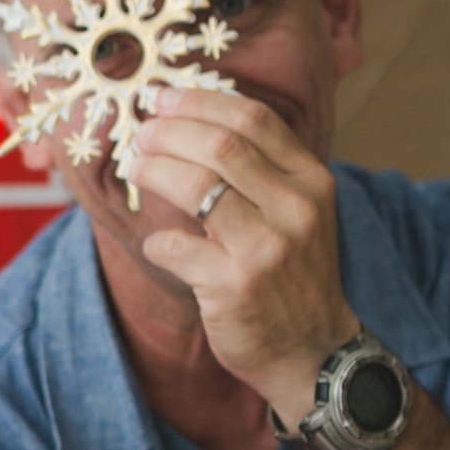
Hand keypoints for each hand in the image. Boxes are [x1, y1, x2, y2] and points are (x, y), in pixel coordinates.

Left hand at [123, 87, 356, 426]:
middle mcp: (294, 209)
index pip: (254, 119)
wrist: (312, 351)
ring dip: (154, 172)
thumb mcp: (298, 213)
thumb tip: (194, 121)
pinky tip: (155, 243)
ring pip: (195, 186)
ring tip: (137, 169)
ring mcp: (265, 248)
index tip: (164, 98)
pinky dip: (156, 241)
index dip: (201, 101)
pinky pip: (175, 246)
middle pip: (219, 145)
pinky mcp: (234, 287)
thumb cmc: (292, 276)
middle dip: (168, 132)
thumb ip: (261, 171)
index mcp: (311, 181)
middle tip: (141, 135)